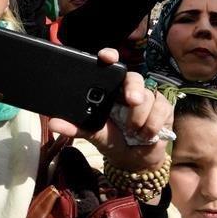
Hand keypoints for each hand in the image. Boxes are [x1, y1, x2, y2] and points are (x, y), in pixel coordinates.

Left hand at [47, 48, 170, 173]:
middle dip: (133, 89)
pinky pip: (162, 108)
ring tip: (133, 132)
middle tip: (132, 102)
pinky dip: (153, 124)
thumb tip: (53, 123)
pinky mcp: (163, 107)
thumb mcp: (94, 134)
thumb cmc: (113, 141)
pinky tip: (146, 135)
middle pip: (133, 77)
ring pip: (148, 96)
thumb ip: (76, 127)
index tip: (106, 57)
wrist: (135, 160)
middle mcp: (128, 89)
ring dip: (140, 118)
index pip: (110, 66)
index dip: (109, 56)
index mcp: (109, 90)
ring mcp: (147, 97)